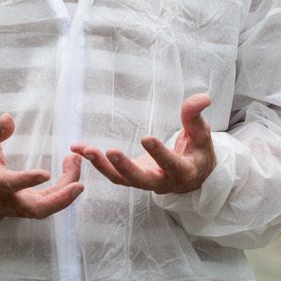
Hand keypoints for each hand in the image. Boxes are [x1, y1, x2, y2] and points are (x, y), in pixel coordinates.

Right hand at [0, 113, 84, 218]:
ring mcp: (20, 207)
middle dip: (60, 198)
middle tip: (79, 184)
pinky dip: (65, 189)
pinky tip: (72, 169)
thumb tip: (9, 118)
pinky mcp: (29, 208)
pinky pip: (51, 203)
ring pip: (48, 208)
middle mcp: (9, 199)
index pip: (11, 184)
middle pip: (37, 208)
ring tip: (76, 163)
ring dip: (67, 191)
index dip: (27, 180)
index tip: (45, 173)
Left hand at [73, 93, 217, 195]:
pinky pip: (112, 173)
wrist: (193, 176)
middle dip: (124, 167)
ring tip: (85, 150)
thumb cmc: (198, 152)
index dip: (159, 153)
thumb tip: (203, 97)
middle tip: (110, 152)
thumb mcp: (202, 135)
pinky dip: (95, 162)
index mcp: (183, 172)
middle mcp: (162, 182)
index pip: (171, 164)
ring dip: (102, 166)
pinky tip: (78, 148)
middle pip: (141, 180)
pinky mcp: (131, 178)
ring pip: (121, 180)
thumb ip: (196, 117)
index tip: (146, 138)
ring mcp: (144, 182)